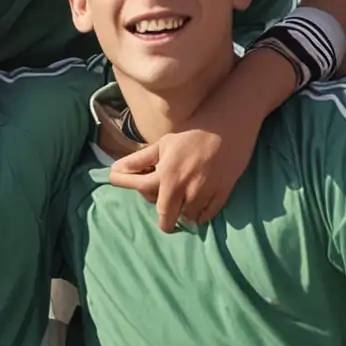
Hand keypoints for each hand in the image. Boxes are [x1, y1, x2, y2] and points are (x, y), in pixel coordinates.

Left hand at [107, 118, 257, 232]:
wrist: (229, 126)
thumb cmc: (194, 132)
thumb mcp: (164, 144)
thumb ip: (140, 160)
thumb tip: (115, 170)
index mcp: (167, 174)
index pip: (143, 192)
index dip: (133, 191)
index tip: (130, 191)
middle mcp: (183, 188)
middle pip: (166, 218)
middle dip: (164, 218)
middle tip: (166, 210)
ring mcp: (204, 194)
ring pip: (187, 219)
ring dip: (183, 214)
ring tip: (183, 204)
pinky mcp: (222, 195)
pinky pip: (207, 216)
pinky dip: (200, 215)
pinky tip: (198, 205)